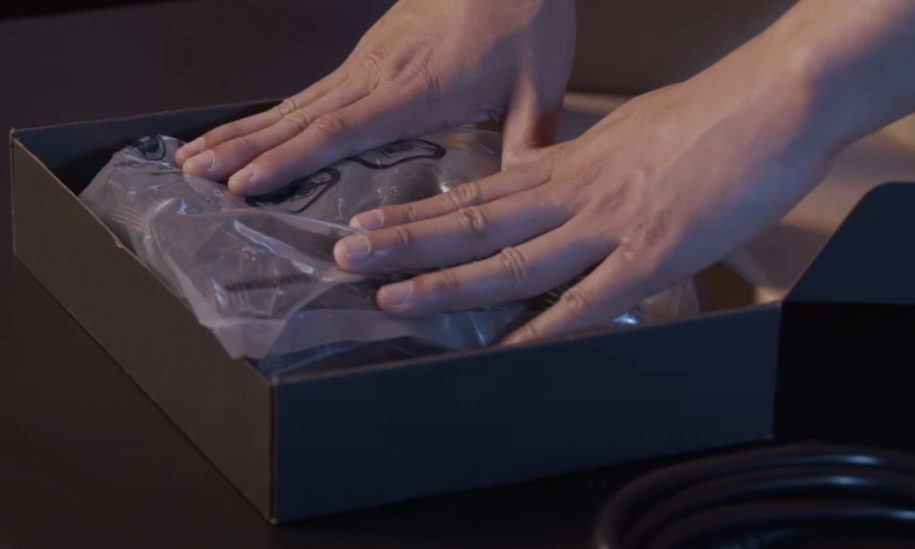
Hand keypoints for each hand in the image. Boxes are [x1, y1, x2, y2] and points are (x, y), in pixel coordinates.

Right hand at [175, 0, 574, 195]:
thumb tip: (529, 194)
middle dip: (244, 147)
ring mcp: (366, 63)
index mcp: (416, 88)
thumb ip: (527, 142)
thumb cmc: (523, 20)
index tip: (245, 181)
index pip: (341, 129)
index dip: (291, 157)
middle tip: (194, 175)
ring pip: (295, 103)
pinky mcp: (367, 56)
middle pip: (300, 116)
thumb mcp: (538, 85)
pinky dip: (273, 116)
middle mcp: (377, 75)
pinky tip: (252, 133)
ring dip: (244, 131)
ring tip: (196, 157)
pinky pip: (310, 92)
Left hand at [332, 35, 842, 344]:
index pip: (477, 194)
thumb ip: (568, 161)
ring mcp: (610, 226)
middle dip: (407, 243)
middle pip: (476, 222)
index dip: (419, 212)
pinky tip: (507, 349)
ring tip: (395, 296)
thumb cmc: (705, 116)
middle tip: (347, 255)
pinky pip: (590, 300)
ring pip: (514, 259)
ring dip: (451, 283)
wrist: (773, 100)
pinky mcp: (654, 256)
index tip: (371, 223)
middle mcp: (574, 195)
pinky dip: (547, 328)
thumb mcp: (619, 134)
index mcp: (569, 167)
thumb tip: (527, 175)